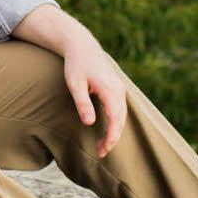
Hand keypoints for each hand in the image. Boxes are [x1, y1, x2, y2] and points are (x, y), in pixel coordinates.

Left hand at [60, 27, 127, 159]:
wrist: (82, 45)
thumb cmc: (76, 64)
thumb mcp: (75, 84)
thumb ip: (83, 103)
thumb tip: (90, 123)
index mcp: (110, 89)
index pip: (115, 119)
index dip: (111, 137)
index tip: (104, 150)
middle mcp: (118, 90)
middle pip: (120, 120)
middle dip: (113, 138)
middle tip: (100, 152)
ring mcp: (119, 88)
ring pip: (122, 115)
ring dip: (115, 131)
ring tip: (103, 145)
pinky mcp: (117, 88)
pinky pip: (120, 109)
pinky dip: (116, 122)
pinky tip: (108, 130)